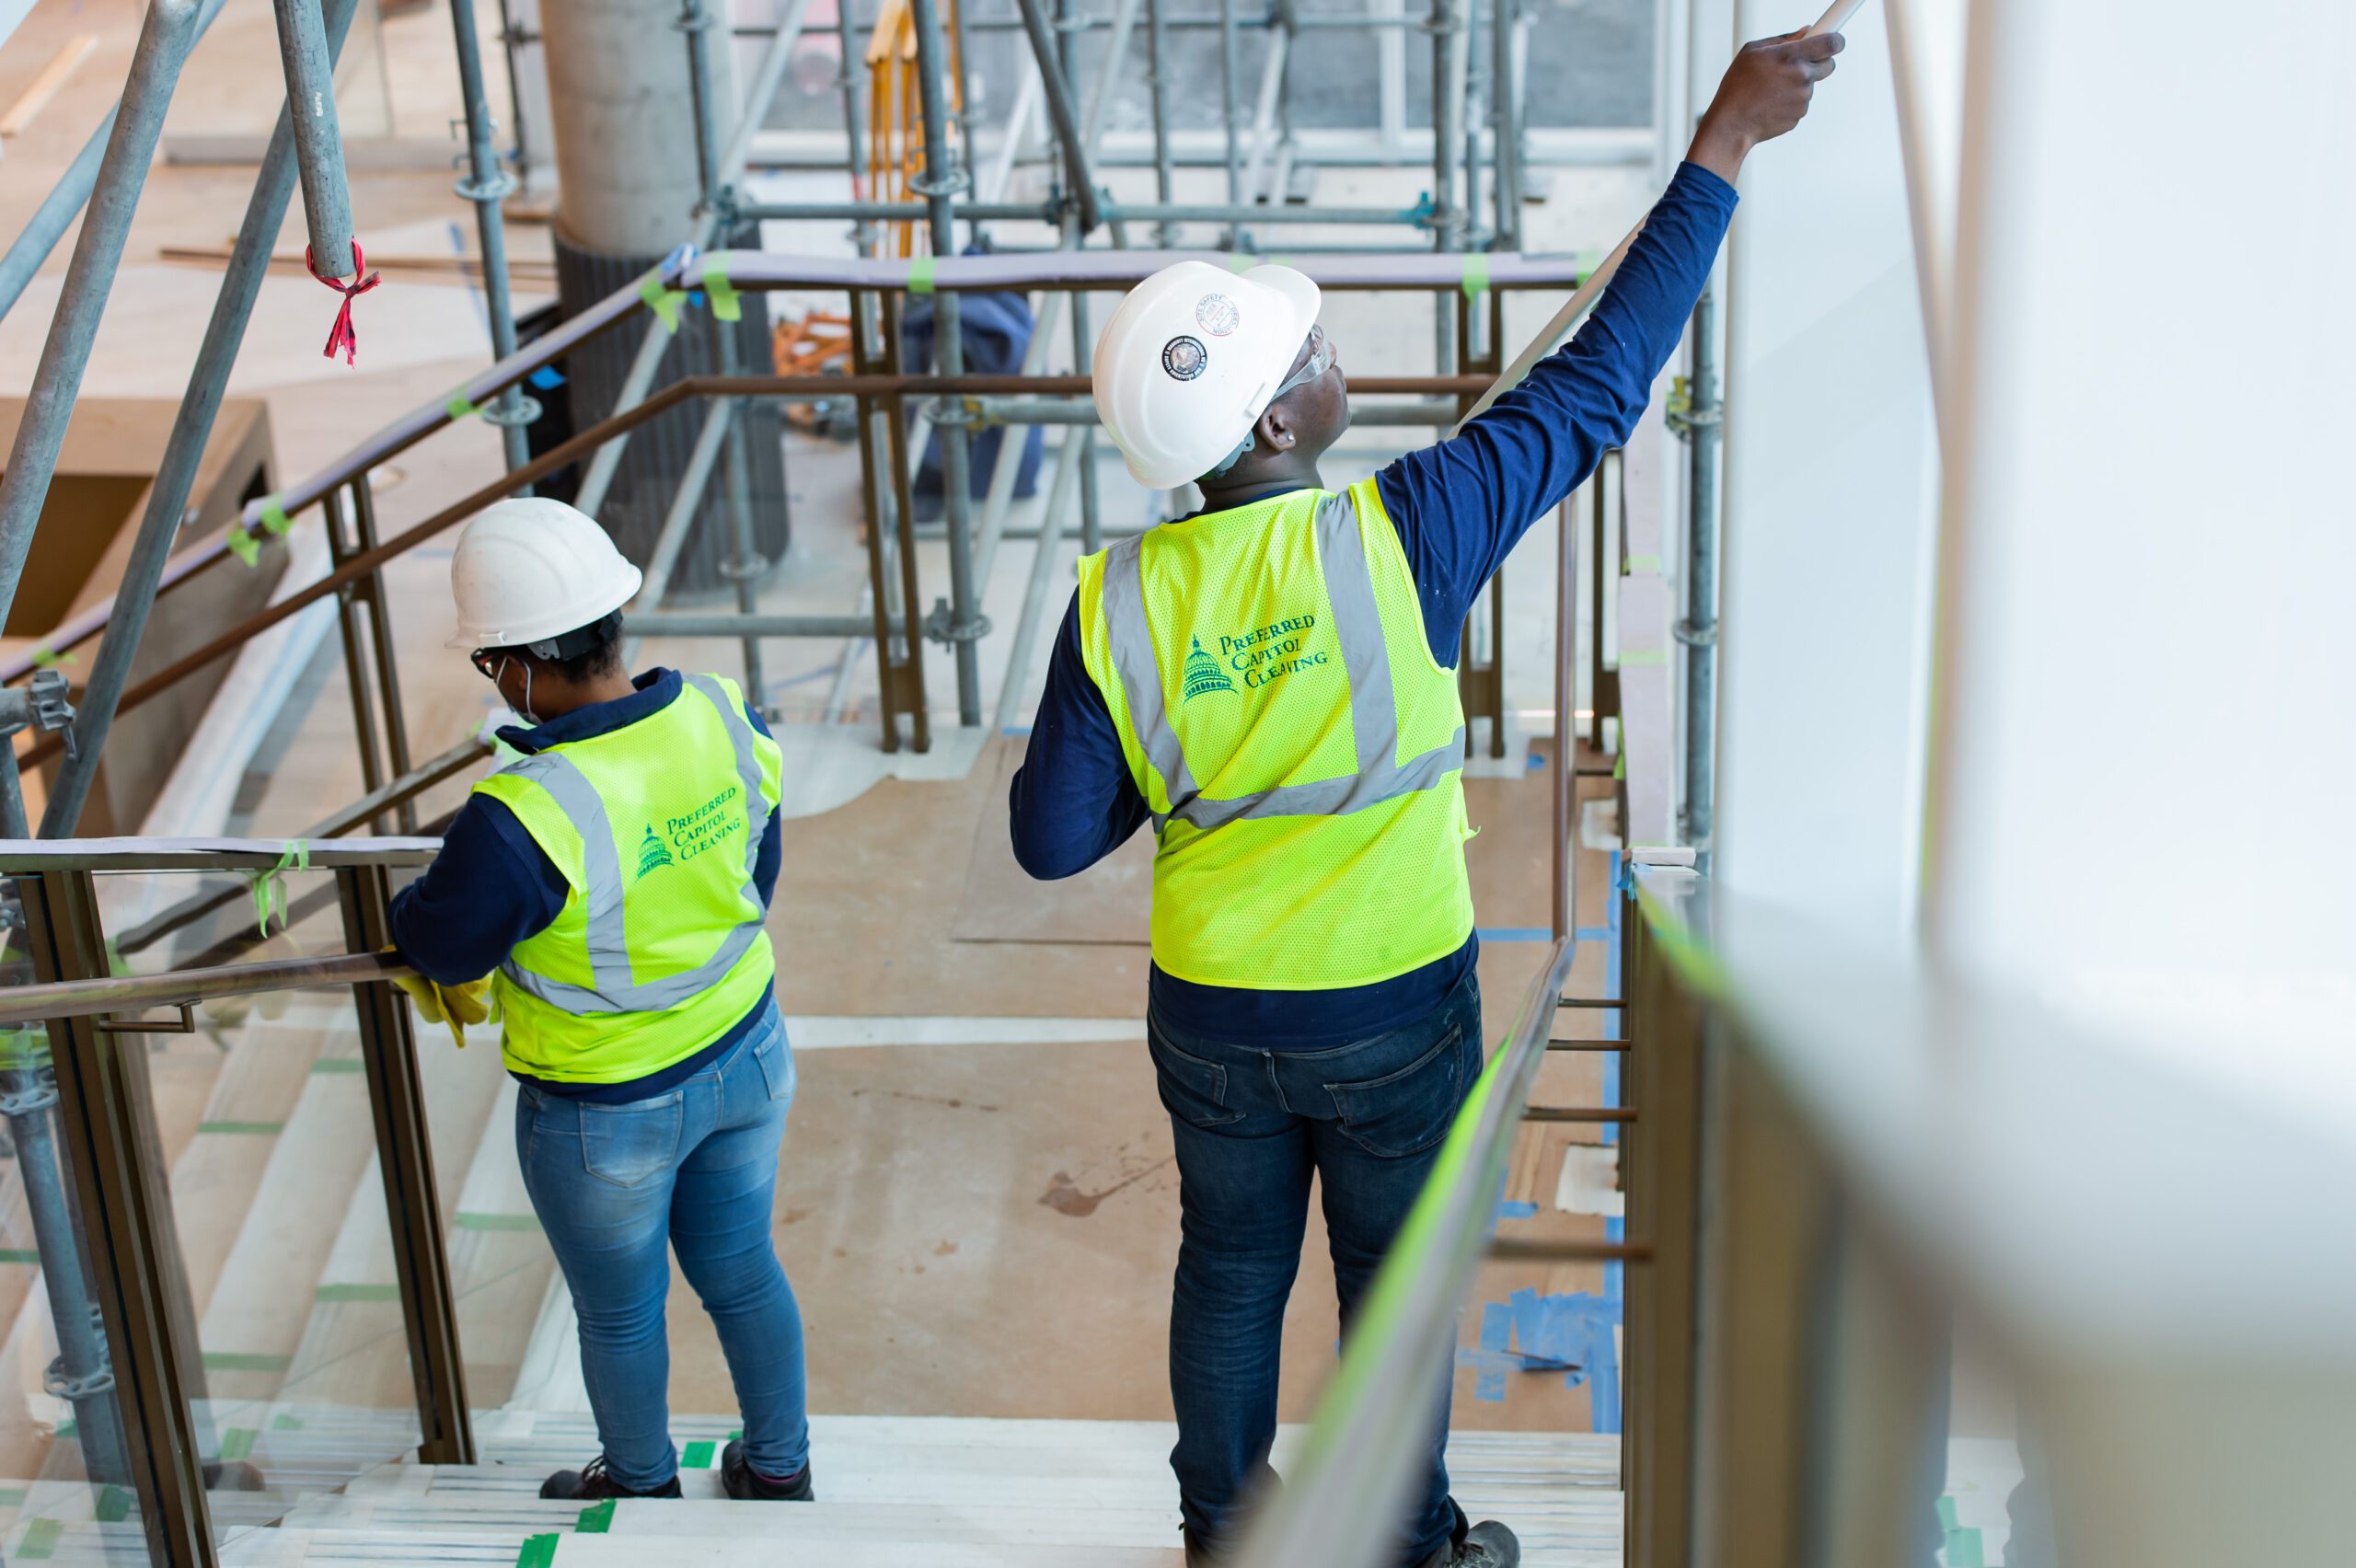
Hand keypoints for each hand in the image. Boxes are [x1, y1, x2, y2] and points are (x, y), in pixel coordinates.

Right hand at [1688, 29, 1844, 181]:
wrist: (1731, 124)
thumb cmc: (1737, 88)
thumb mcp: (1753, 52)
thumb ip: (1783, 39)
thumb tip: (1806, 33)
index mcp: (1791, 56)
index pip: (1832, 43)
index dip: (1836, 40)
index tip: (1834, 41)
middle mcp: (1801, 77)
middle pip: (1828, 64)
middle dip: (1818, 62)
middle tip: (1798, 64)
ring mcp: (1802, 98)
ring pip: (1811, 84)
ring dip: (1798, 83)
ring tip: (1772, 89)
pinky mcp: (1799, 115)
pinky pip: (1801, 102)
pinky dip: (1791, 101)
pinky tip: (1771, 102)